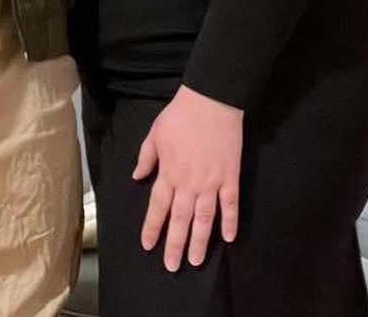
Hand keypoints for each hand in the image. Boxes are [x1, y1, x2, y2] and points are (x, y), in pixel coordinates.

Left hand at [133, 85, 242, 269]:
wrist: (211, 101)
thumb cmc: (180, 115)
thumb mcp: (155, 133)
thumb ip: (146, 157)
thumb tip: (137, 177)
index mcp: (169, 172)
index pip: (158, 206)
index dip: (152, 227)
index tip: (148, 245)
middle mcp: (189, 183)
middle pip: (180, 219)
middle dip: (174, 244)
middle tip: (172, 266)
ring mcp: (211, 182)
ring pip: (205, 218)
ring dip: (200, 241)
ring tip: (195, 261)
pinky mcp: (230, 177)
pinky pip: (231, 204)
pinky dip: (230, 222)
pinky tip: (228, 238)